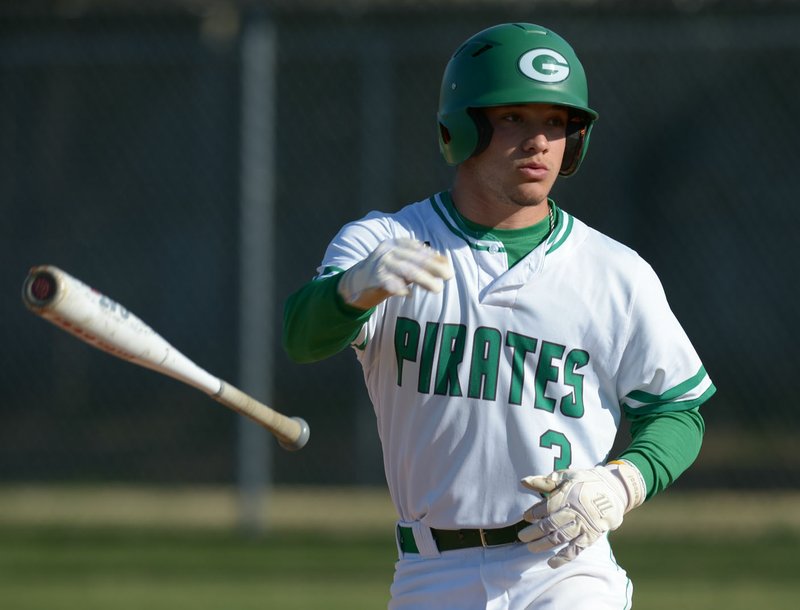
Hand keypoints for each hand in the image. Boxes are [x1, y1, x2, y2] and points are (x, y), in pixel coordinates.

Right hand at [337, 238, 453, 309]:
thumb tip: (445, 262)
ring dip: (424, 280)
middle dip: (433, 267)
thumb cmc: (385, 271)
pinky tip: (409, 295)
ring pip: (407, 271)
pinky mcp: (373, 278)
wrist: (355, 281)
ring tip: (437, 289)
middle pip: (415, 259)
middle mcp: (387, 251)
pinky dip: (401, 289)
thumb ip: (419, 261)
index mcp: (394, 243)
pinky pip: (390, 284)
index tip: (447, 264)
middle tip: (449, 276)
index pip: (417, 247)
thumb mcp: (401, 261)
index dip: (433, 255)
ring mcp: (380, 264)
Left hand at [518, 461, 644, 567]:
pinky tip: (551, 562)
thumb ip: (545, 482)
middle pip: (549, 524)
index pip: (544, 507)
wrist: (614, 489)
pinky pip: (576, 549)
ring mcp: (583, 525)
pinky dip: (563, 557)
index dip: (533, 513)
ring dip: (543, 544)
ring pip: (559, 538)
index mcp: (566, 495)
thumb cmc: (585, 482)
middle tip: (522, 537)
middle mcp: (573, 511)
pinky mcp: (591, 536)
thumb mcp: (566, 476)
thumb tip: (523, 481)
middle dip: (533, 532)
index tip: (526, 517)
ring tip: (531, 548)